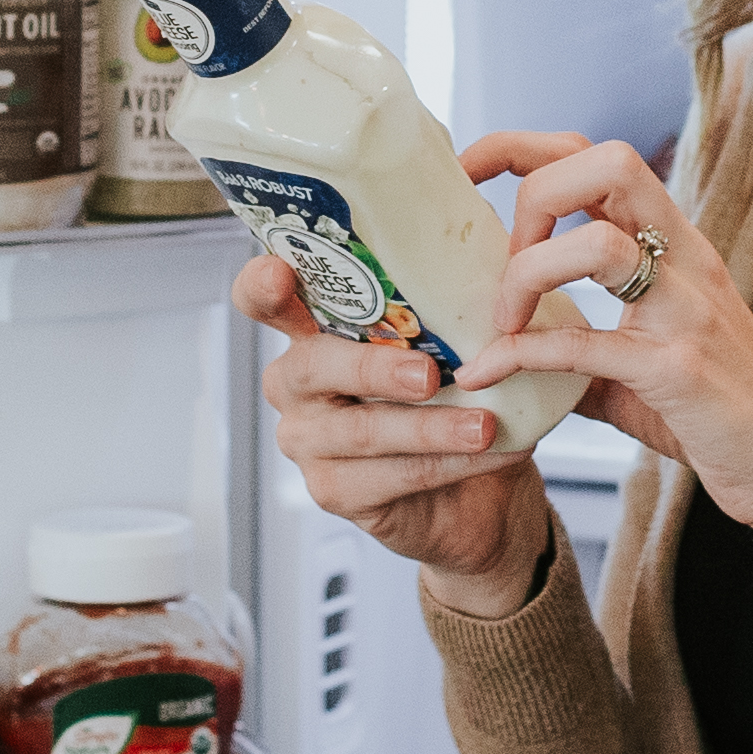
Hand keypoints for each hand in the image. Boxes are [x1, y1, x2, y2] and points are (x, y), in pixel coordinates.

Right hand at [236, 253, 556, 614]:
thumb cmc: (460, 398)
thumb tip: (491, 263)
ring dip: (430, 427)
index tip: (279, 274)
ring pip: (361, 430)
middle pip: (313, 366)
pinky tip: (490, 452)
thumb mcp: (458, 345)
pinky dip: (448, 463)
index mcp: (314, 331)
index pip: (263, 299)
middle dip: (374, 368)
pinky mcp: (332, 491)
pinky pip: (391, 476)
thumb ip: (451, 304)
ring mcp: (307, 441)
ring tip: (485, 425)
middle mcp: (297, 384)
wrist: (481, 490)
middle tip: (430, 376)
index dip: (261, 286)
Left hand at [452, 134, 752, 536]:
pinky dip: (523, 355)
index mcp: (676, 245)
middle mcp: (687, 261)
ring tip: (505, 321)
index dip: (523, 149)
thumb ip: (581, 351)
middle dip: (534, 196)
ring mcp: (688, 312)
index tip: (468, 174)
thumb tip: (510, 357)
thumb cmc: (721, 415)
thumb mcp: (644, 366)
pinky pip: (589, 346)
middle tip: (504, 258)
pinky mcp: (681, 370)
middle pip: (607, 164)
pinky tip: (488, 375)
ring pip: (599, 243)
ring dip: (530, 273)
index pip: (597, 156)